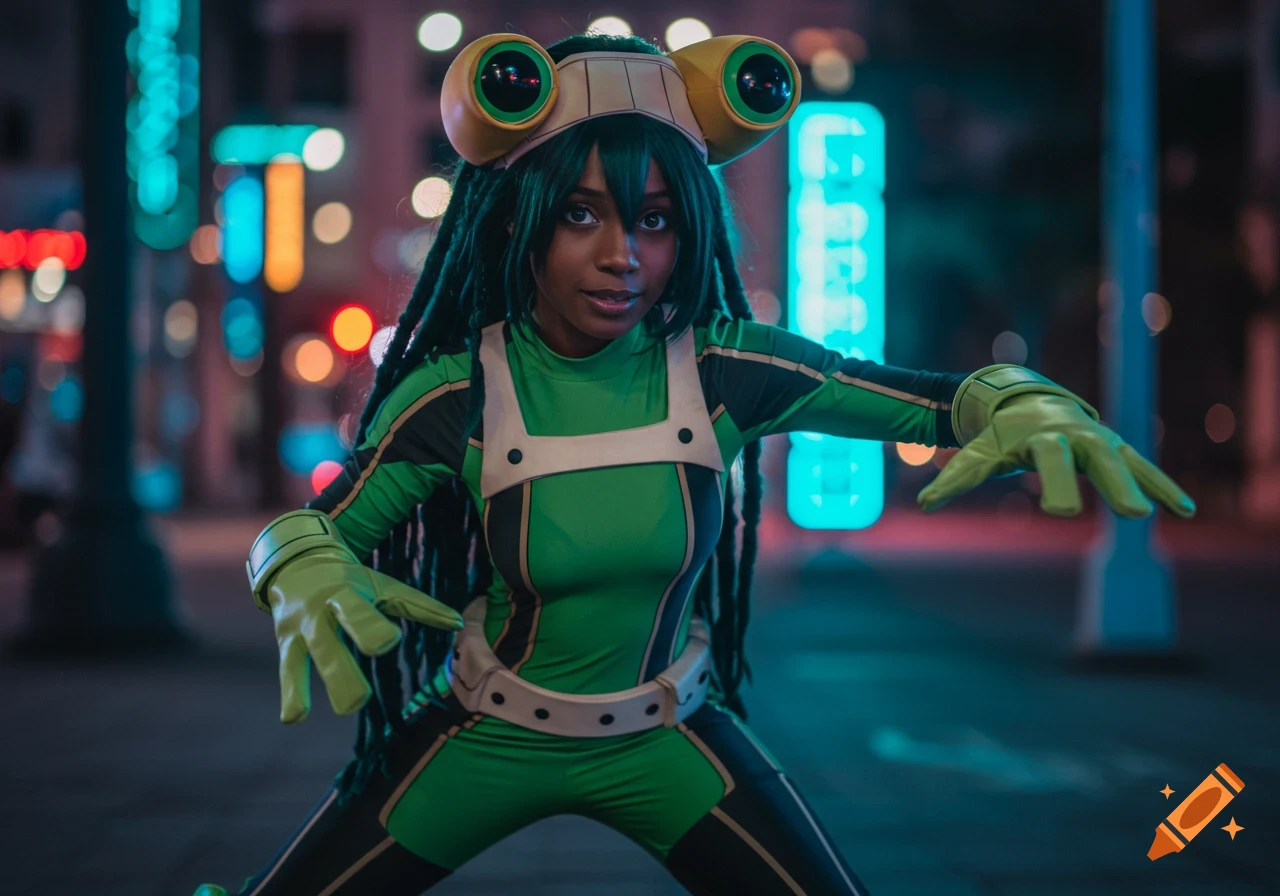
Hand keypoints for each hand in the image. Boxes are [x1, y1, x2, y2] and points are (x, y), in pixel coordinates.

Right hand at [266, 549, 463, 723]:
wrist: (296, 561)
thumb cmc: (350, 580)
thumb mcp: (382, 587)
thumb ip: (418, 606)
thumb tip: (458, 622)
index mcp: (347, 593)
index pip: (360, 611)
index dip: (372, 626)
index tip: (389, 642)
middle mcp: (320, 611)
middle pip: (329, 640)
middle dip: (342, 669)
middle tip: (360, 699)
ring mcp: (300, 629)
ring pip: (305, 659)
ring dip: (316, 687)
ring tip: (339, 712)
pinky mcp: (286, 643)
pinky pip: (288, 670)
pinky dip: (290, 694)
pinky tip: (294, 718)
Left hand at [917, 393, 1195, 517]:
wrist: (1023, 400)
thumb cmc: (997, 436)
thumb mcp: (975, 455)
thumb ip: (955, 481)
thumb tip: (925, 504)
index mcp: (1042, 438)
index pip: (1050, 462)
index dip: (1056, 485)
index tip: (1060, 513)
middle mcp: (1078, 437)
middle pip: (1098, 460)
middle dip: (1116, 485)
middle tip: (1133, 514)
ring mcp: (1101, 441)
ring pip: (1128, 462)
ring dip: (1150, 485)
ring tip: (1176, 511)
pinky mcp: (1116, 450)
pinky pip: (1143, 467)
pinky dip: (1162, 485)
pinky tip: (1185, 509)